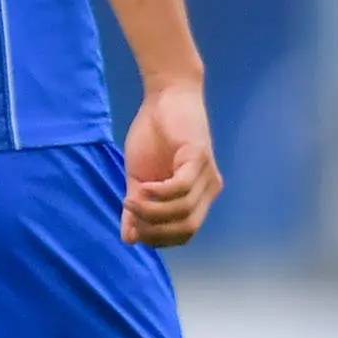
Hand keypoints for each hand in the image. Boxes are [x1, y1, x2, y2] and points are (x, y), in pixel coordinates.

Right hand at [121, 80, 222, 246]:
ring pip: (183, 210)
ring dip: (152, 212)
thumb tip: (128, 239)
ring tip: (129, 201)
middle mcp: (209, 189)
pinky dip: (160, 193)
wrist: (165, 98)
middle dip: (156, 230)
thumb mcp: (139, 179)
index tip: (133, 230)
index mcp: (197, 196)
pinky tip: (142, 188)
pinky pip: (182, 187)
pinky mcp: (199, 157)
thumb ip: (136, 208)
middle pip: (187, 227)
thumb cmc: (153, 136)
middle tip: (131, 219)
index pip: (185, 233)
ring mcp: (207, 174)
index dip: (159, 239)